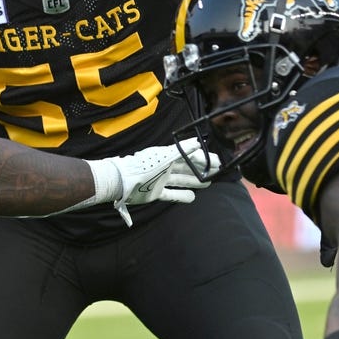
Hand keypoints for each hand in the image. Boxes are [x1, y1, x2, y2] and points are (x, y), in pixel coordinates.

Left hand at [92, 138, 216, 225]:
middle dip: (201, 169)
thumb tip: (197, 142)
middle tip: (216, 172)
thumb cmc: (143, 167)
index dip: (203, 158)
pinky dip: (182, 195)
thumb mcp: (165, 157)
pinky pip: (172, 193)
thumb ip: (181, 150)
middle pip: (186, 167)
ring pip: (181, 180)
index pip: (189, 155)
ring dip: (194, 180)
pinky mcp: (155, 192)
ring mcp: (160, 179)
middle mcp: (164, 167)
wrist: (121, 182)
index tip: (217, 161)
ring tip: (207, 183)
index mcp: (167, 156)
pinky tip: (192, 196)